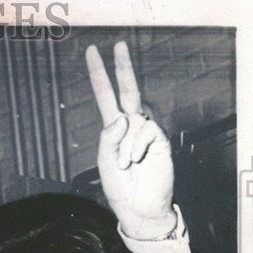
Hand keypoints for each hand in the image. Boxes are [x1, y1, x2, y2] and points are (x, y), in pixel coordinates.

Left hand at [86, 41, 175, 238]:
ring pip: (134, 120)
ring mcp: (147, 131)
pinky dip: (136, 147)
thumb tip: (122, 117)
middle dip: (122, 67)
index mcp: (113, 128)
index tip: (92, 52)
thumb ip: (108, 137)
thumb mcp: (105, 161)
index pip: (106, 96)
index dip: (99, 75)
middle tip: (119, 44)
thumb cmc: (120, 186)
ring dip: (125, 144)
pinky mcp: (161, 139)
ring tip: (125, 164)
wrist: (140, 207)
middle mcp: (131, 124)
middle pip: (128, 90)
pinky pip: (145, 131)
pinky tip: (136, 161)